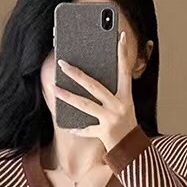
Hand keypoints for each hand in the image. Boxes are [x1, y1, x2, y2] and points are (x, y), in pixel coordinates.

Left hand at [53, 29, 138, 151]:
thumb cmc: (125, 123)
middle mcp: (119, 105)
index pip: (124, 70)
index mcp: (126, 96)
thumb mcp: (124, 105)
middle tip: (63, 64)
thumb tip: (89, 79)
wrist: (132, 149)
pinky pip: (87, 129)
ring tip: (54, 88)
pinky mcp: (104, 132)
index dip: (123, 53)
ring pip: (85, 105)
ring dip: (68, 97)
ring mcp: (111, 119)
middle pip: (94, 86)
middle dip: (77, 74)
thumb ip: (111, 93)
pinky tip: (69, 127)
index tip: (120, 36)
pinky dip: (78, 129)